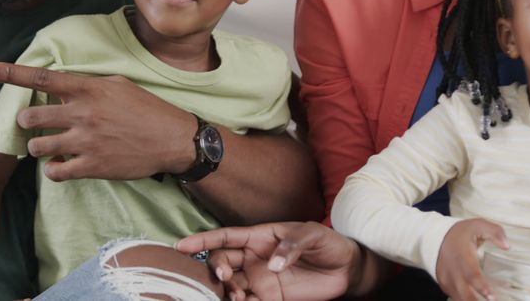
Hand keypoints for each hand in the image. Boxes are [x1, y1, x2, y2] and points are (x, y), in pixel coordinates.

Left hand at [0, 62, 195, 180]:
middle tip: (39, 124)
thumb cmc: (147, 110)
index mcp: (88, 88)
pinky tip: (61, 164)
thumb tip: (65, 84)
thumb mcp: (118, 85)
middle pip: (31, 116)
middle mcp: (82, 113)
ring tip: (50, 146)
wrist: (172, 139)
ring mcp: (85, 141)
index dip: (8, 73)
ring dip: (38, 147)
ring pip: (37, 146)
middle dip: (29, 121)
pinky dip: (52, 169)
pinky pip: (53, 171)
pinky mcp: (91, 166)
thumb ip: (88, 84)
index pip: (40, 77)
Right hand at [176, 222, 363, 300]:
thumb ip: (291, 245)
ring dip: (228, 292)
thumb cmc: (327, 242)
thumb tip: (273, 264)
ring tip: (240, 296)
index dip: (203, 240)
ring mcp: (260, 279)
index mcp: (259, 236)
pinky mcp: (270, 298)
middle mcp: (254, 258)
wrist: (346, 269)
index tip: (182, 245)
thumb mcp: (312, 234)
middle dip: (216, 269)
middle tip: (225, 278)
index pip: (225, 237)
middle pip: (222, 262)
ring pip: (230, 286)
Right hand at [436, 218, 507, 300]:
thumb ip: (495, 232)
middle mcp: (453, 271)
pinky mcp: (445, 285)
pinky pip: (456, 297)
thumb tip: (506, 246)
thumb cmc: (460, 234)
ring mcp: (447, 280)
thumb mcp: (478, 225)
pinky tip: (479, 300)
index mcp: (462, 256)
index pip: (472, 274)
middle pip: (464, 294)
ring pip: (459, 299)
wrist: (434, 237)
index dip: (482, 287)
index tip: (493, 297)